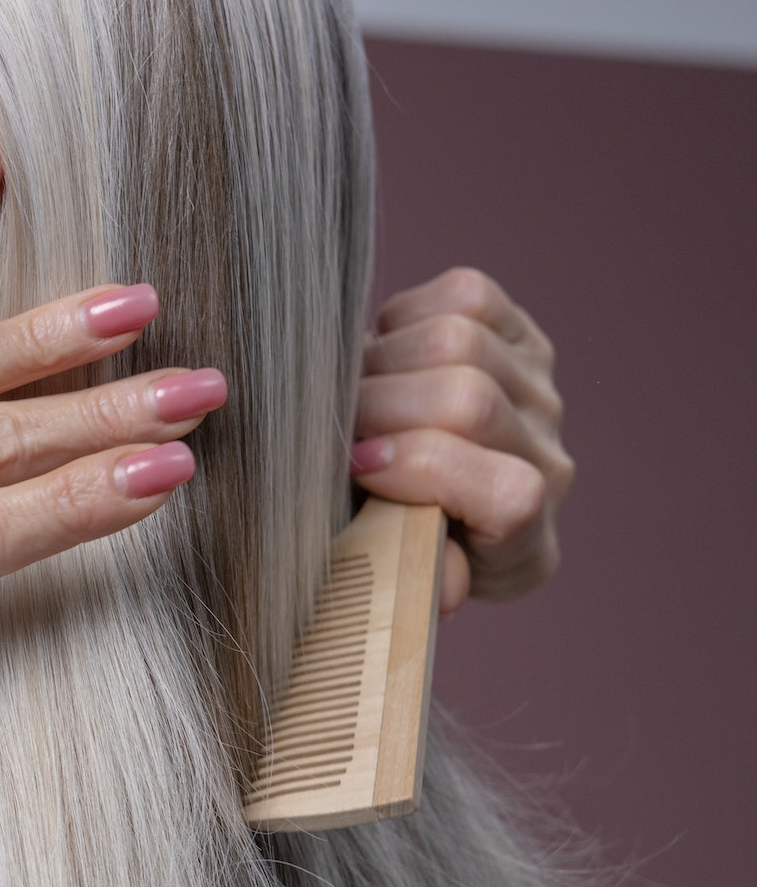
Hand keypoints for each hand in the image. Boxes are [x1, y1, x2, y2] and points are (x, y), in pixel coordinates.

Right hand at [350, 268, 573, 613]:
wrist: (415, 493)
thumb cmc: (390, 538)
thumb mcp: (392, 576)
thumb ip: (411, 578)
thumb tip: (440, 590)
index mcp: (524, 542)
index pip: (508, 494)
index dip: (425, 470)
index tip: (358, 468)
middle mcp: (548, 462)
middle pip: (469, 401)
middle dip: (379, 406)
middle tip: (337, 425)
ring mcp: (539, 393)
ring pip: (459, 340)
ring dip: (382, 361)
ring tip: (353, 392)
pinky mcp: (519, 334)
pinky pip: (464, 296)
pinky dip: (404, 319)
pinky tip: (384, 357)